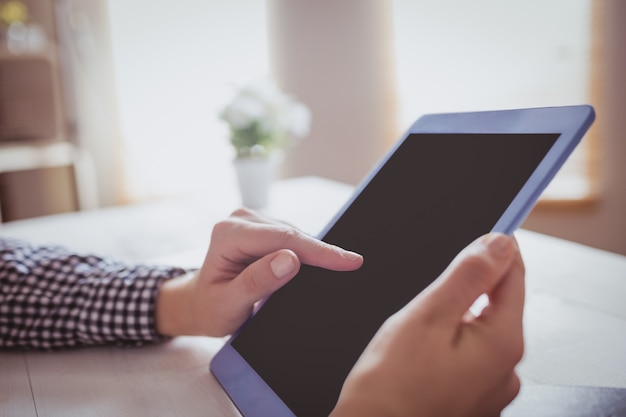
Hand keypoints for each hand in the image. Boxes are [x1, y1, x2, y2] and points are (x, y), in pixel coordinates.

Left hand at [155, 208, 362, 336]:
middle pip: (293, 234)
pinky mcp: (264, 227)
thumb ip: (257, 282)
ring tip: (339, 267)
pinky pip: (293, 238)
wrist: (200, 304)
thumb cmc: (211, 307)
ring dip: (315, 253)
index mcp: (229, 233)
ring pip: (296, 235)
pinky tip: (321, 264)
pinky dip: (308, 253)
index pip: (283, 239)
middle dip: (322, 252)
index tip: (349, 261)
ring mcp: (253, 221)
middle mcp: (241, 219)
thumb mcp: (229, 304)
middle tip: (354, 265)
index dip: (318, 251)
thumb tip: (291, 260)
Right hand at [331, 233, 524, 416]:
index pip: (514, 275)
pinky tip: (424, 354)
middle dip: (468, 287)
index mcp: (502, 343)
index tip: (484, 231)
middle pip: (497, 303)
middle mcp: (506, 369)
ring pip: (480, 329)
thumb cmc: (392, 385)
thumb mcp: (428, 316)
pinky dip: (452, 344)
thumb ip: (468, 276)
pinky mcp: (474, 398)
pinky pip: (470, 356)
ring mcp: (491, 388)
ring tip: (420, 331)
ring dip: (457, 318)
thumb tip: (499, 244)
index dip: (497, 248)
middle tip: (431, 293)